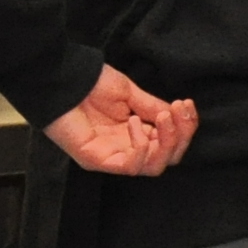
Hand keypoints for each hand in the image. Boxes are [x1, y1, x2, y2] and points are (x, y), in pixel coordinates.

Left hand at [44, 65, 195, 175]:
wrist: (62, 80)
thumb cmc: (90, 84)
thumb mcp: (130, 93)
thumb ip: (153, 108)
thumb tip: (176, 116)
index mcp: (136, 133)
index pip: (170, 143)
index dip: (185, 127)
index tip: (186, 104)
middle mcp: (127, 148)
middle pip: (167, 158)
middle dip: (180, 136)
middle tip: (176, 111)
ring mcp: (112, 157)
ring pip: (153, 167)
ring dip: (166, 142)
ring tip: (162, 118)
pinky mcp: (98, 161)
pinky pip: (130, 167)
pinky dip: (141, 147)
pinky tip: (135, 123)